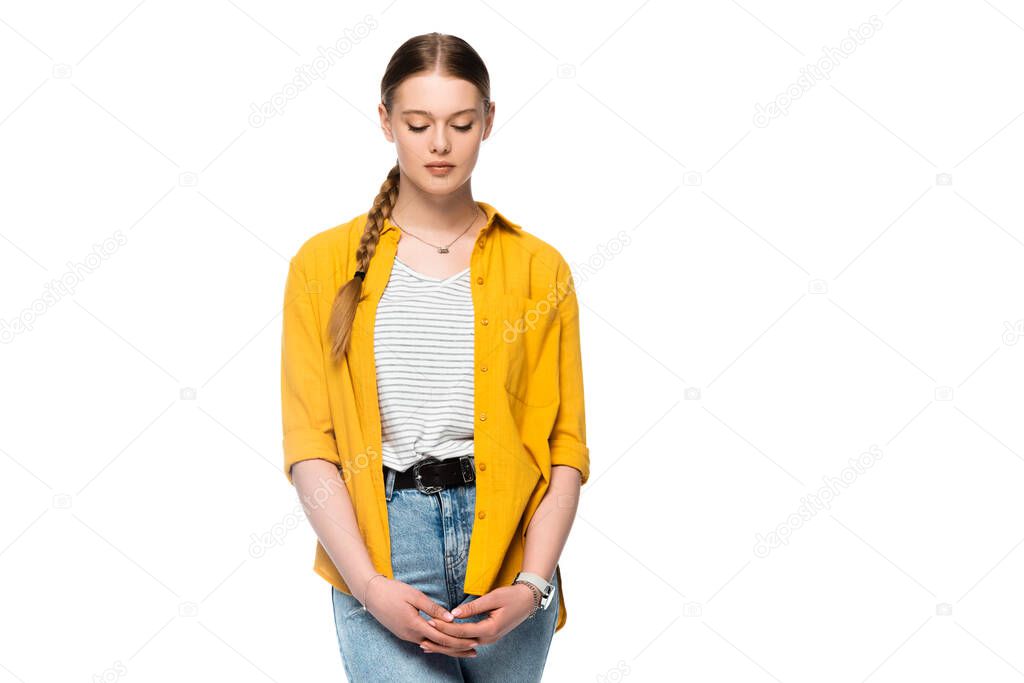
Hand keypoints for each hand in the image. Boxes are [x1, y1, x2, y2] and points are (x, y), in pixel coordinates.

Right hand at [363, 576, 479, 656]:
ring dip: (448, 648)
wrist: (371, 594)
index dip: (458, 640)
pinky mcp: (404, 634)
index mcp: (414, 625)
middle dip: (458, 649)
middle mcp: (411, 635)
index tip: (473, 641)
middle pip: (439, 646)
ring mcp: (406, 636)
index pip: (441, 637)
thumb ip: (433, 608)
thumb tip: (451, 617)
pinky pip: (424, 642)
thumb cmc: (393, 591)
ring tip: (465, 650)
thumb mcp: (414, 596)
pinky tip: (445, 646)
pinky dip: (437, 645)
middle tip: (475, 651)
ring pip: (432, 646)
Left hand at [421, 583, 536, 650]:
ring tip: (428, 643)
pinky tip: (443, 641)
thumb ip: (473, 606)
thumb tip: (454, 612)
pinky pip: (467, 642)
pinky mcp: (488, 636)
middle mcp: (489, 638)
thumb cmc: (512, 596)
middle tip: (423, 636)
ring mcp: (489, 639)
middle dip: (441, 640)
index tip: (430, 621)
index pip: (462, 631)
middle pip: (460, 643)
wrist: (528, 601)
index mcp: (491, 629)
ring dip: (446, 644)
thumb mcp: (493, 598)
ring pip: (463, 646)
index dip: (445, 627)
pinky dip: (454, 642)